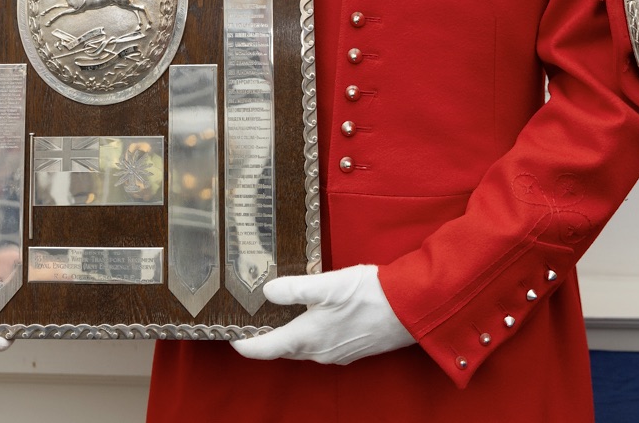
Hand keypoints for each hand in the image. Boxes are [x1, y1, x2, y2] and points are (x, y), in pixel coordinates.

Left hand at [233, 264, 414, 364]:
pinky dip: (307, 333)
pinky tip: (311, 315)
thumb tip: (267, 292)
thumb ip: (294, 289)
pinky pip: (320, 344)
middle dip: (264, 338)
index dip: (244, 343)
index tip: (230, 335)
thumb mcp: (327, 284)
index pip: (265, 349)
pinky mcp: (351, 348)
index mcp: (307, 338)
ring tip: (275, 315)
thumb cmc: (368, 295)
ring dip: (286, 335)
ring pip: (301, 347)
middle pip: (282, 349)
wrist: (408, 310)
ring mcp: (336, 353)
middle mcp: (319, 352)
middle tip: (250, 320)